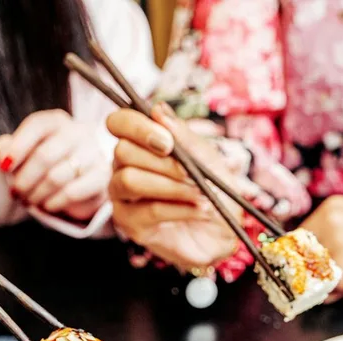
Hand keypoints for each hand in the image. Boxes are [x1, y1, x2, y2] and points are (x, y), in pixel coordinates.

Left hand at [0, 110, 109, 219]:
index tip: (4, 167)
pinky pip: (72, 192)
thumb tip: (3, 151)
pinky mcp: (101, 176)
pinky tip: (47, 205)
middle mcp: (78, 132)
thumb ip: (9, 147)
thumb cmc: (50, 164)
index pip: (37, 126)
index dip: (17, 147)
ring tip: (30, 201)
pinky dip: (55, 202)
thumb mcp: (26, 152)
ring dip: (37, 193)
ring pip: (56, 177)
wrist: (82, 182)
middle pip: (44, 155)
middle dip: (25, 178)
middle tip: (16, 192)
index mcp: (57, 121)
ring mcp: (93, 153)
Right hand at [106, 105, 236, 271]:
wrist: (224, 229)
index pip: (118, 122)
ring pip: (130, 180)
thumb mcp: (204, 155)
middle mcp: (123, 166)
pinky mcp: (129, 223)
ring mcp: (122, 196)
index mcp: (138, 143)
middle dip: (164, 163)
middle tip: (192, 174)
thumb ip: (181, 134)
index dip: (138, 127)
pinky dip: (180, 208)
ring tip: (200, 194)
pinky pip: (148, 210)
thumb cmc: (212, 188)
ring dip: (172, 186)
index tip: (168, 142)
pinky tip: (200, 209)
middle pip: (123, 151)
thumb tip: (157, 109)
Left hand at [299, 196, 342, 302]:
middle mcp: (331, 219)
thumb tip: (291, 268)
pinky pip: (322, 290)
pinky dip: (334, 296)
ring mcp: (337, 242)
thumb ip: (328, 242)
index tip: (322, 270)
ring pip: (308, 276)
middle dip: (313, 275)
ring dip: (324, 287)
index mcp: (332, 207)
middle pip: (298, 259)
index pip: (295, 241)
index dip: (305, 262)